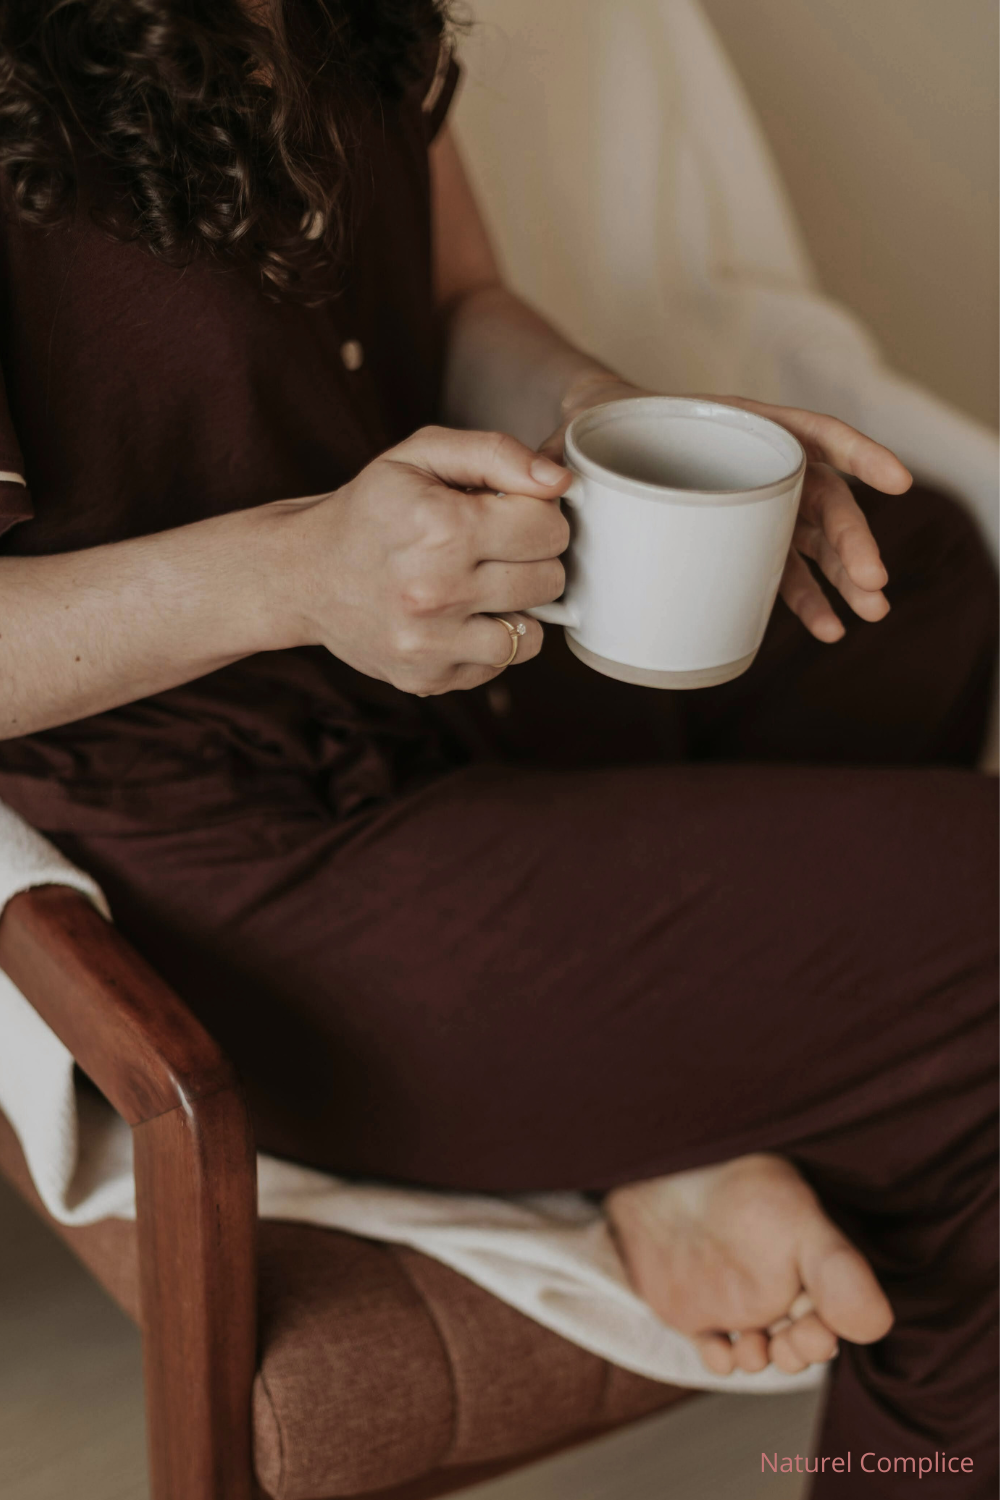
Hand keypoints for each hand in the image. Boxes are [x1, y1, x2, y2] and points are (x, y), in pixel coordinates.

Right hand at [283, 426, 570, 694]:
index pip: (548, 527)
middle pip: (549, 581)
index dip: (536, 515)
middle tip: (493, 549)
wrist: (303, 574)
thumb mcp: (421, 456)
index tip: (507, 513)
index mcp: (441, 527)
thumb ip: (495, 454)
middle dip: (531, 559)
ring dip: (517, 608)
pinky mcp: (428, 678)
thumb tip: (560, 482)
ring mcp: (431, 644)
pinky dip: (489, 641)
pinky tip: (458, 618)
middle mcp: (436, 591)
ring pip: (533, 634)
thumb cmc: (371, 509)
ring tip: (479, 586)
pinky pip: (499, 664)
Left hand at [539, 378, 912, 643]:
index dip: (857, 452)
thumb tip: (554, 487)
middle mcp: (752, 462)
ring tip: (866, 614)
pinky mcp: (739, 541)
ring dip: (844, 575)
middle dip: (852, 542)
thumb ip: (556, 460)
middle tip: (871, 586)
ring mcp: (751, 504)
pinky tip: (826, 628)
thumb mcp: (568, 438)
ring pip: (813, 539)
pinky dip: (805, 598)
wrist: (584, 449)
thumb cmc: (584, 437)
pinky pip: (783, 570)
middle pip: (820, 499)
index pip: (808, 432)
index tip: (897, 481)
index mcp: (728, 425)